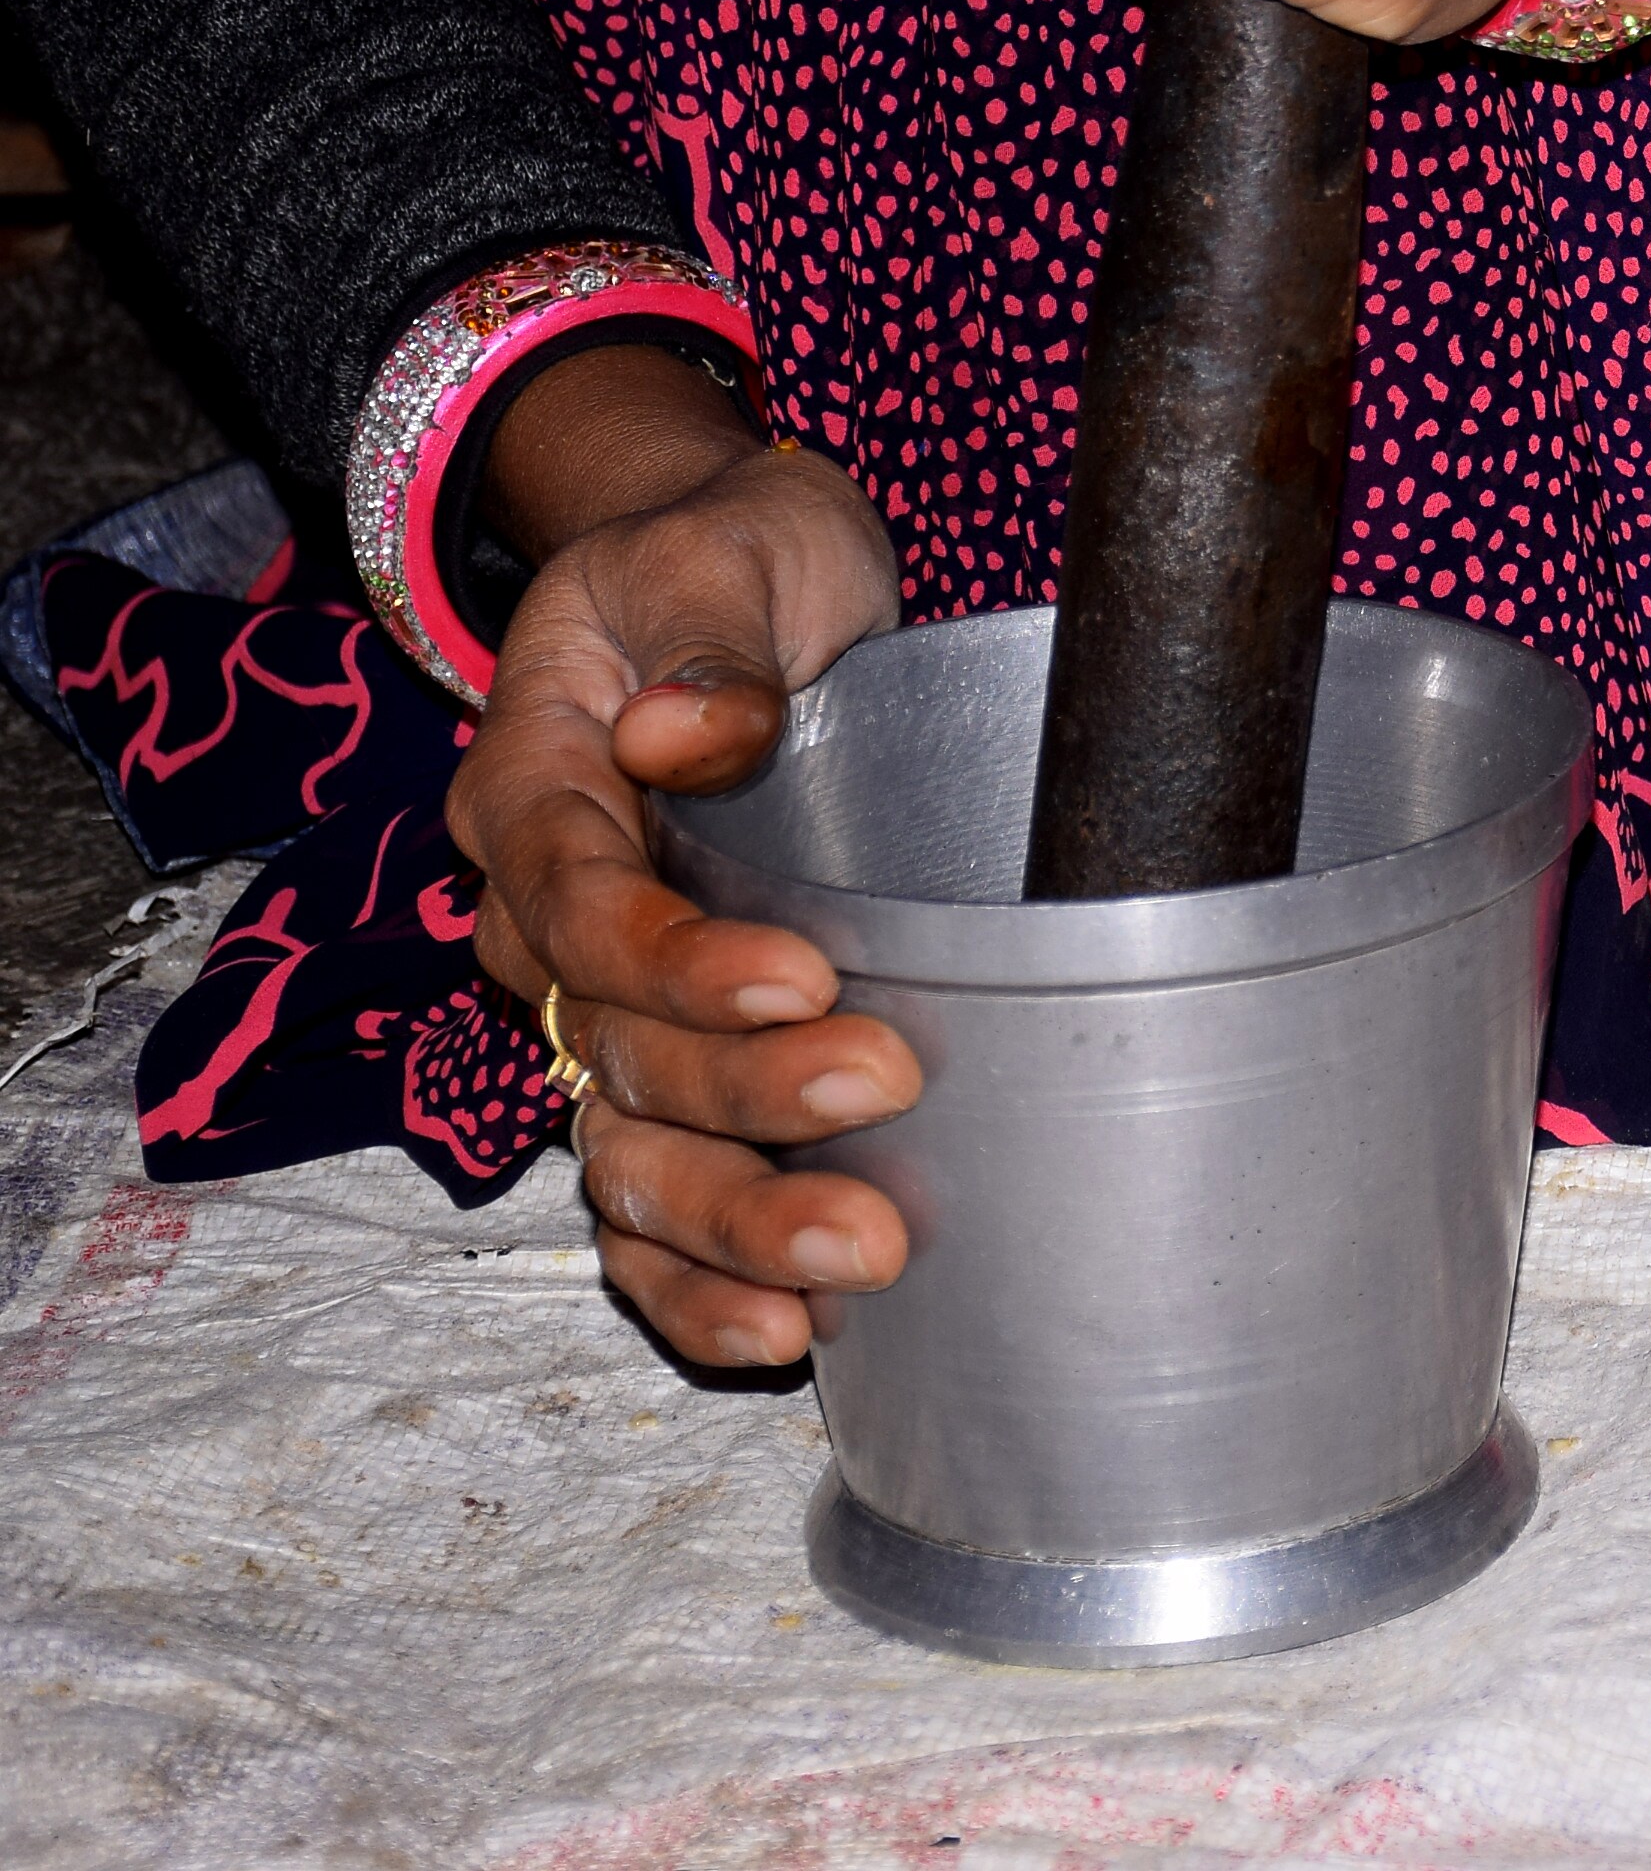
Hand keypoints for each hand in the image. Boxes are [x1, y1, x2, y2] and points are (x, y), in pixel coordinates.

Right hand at [446, 344, 907, 1366]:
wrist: (740, 577)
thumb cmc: (731, 560)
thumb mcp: (721, 553)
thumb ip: (706, 639)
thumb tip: (687, 729)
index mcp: (534, 784)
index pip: (576, 895)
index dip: (675, 953)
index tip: (807, 972)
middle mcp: (542, 914)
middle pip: (609, 1043)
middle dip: (740, 1093)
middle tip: (878, 1089)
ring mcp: (596, 1004)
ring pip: (626, 1145)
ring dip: (735, 1216)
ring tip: (862, 1256)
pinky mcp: (666, 1057)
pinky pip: (642, 1203)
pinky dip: (696, 1281)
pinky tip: (784, 1336)